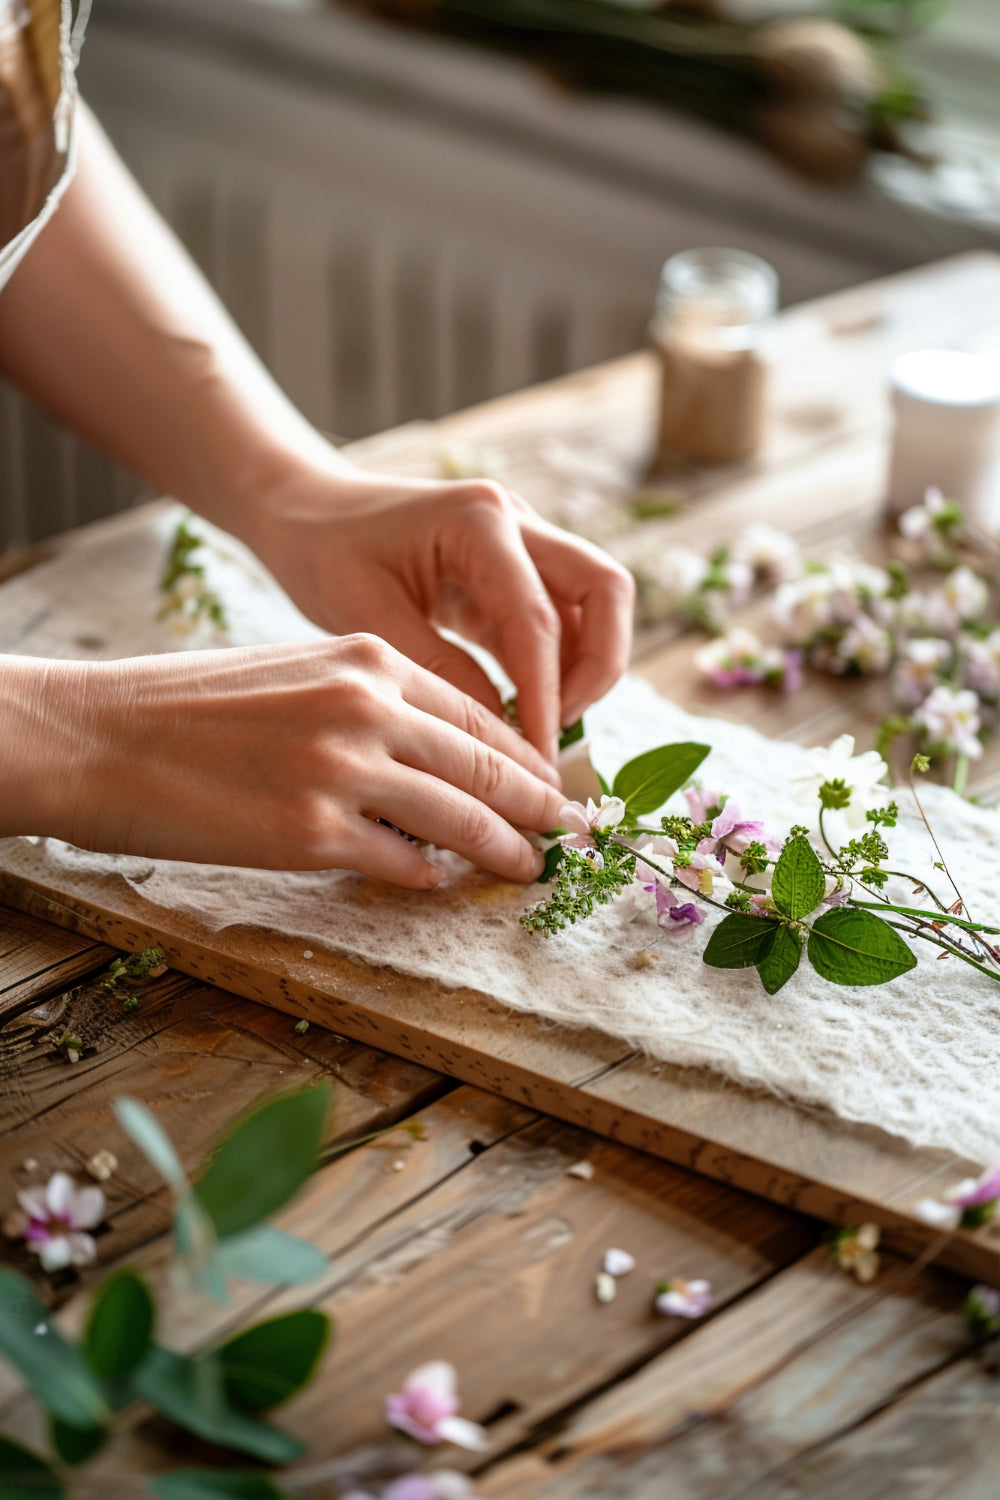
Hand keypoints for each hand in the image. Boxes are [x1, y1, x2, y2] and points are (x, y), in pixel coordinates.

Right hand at [0, 639, 565, 885]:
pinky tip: (438, 883)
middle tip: (569, 831)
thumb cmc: (189, 707)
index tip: (548, 783)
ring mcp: (343, 771)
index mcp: (366, 658)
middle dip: (537, 804)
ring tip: (528, 870)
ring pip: (460, 818)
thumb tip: (433, 767)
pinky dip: (427, 876)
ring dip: (503, 850)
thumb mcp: (295, 675)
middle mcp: (367, 707)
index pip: (474, 713)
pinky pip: (401, 863)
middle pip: (485, 764)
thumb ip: (370, 708)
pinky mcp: (312, 834)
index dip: (522, 755)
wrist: (98, 736)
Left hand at [245, 466, 634, 764]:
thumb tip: (499, 737)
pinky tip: (523, 713)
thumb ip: (438, 671)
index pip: (538, 618)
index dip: (546, 694)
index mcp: (478, 521)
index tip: (536, 756)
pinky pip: (562, 619)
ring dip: (585, 668)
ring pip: (594, 605)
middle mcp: (516, 521)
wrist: (306, 511)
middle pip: (607, 590)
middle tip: (558, 729)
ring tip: (542, 729)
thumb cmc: (325, 553)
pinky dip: (557, 666)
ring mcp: (524, 542)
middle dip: (598, 668)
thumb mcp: (368, 617)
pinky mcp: (515, 571)